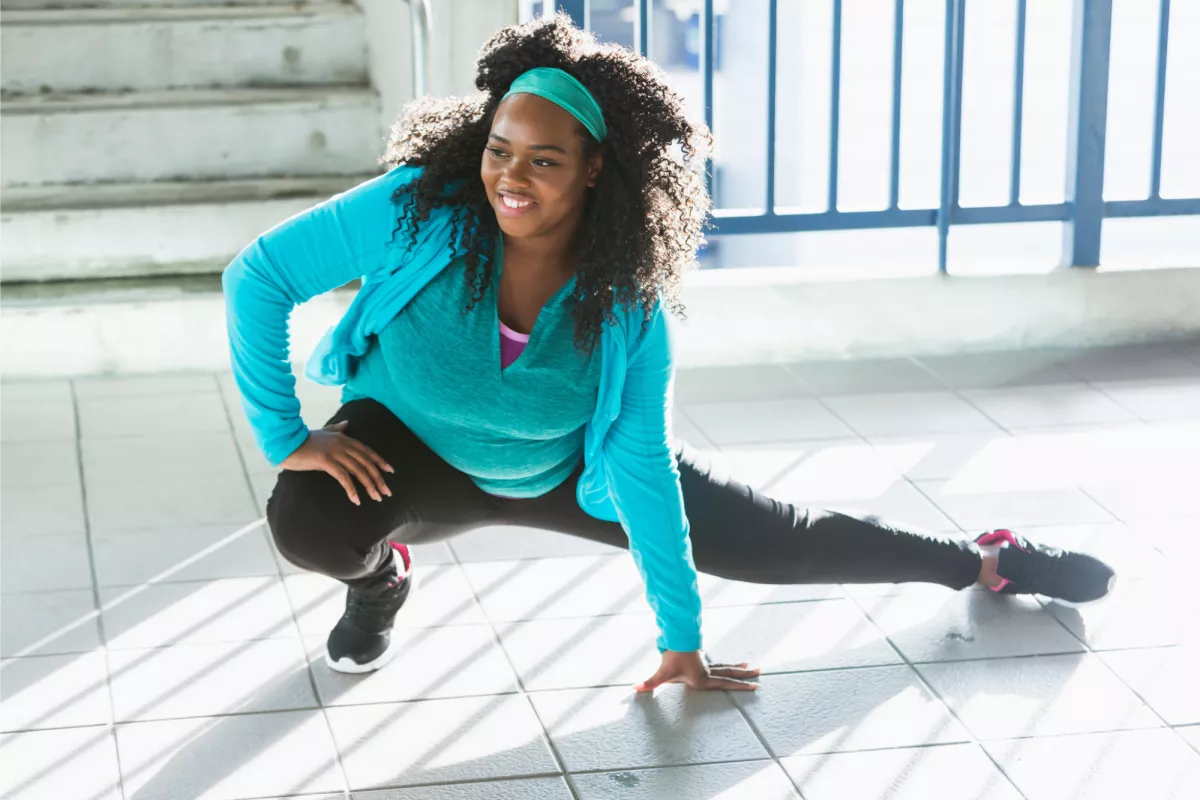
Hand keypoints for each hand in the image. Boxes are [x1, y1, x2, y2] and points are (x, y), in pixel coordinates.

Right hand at [280, 420, 393, 505]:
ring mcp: (335, 452)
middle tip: (386, 492)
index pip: (367, 451)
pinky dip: (351, 489)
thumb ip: (336, 429)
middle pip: (366, 463)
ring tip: (376, 498)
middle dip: (378, 478)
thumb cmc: (304, 440)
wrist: (286, 443)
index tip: (390, 472)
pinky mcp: (325, 461)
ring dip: (369, 486)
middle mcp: (343, 444)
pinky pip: (343, 477)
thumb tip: (347, 423)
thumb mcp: (323, 433)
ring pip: (358, 471)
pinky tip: (356, 499)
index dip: (380, 461)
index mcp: (344, 438)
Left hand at [635, 650, 759, 692]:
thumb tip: (634, 689)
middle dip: (745, 677)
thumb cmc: (670, 657)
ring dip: (739, 668)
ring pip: (726, 667)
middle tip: (760, 675)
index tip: (755, 687)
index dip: (741, 687)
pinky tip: (734, 664)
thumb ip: (649, 683)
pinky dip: (728, 665)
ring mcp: (705, 665)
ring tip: (752, 666)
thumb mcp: (662, 673)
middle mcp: (707, 672)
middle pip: (730, 674)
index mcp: (703, 679)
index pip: (726, 684)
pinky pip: (719, 664)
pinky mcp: (701, 661)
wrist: (673, 638)